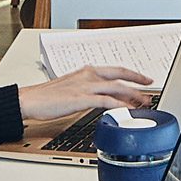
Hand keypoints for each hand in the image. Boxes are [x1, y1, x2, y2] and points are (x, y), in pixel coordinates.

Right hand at [17, 64, 154, 120]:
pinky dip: (118, 104)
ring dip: (133, 95)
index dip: (132, 74)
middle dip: (138, 82)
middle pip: (120, 75)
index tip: (143, 79)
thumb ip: (87, 89)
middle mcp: (88, 75)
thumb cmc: (46, 96)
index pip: (115, 70)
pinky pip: (105, 100)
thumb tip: (100, 97)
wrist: (30, 100)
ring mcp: (85, 86)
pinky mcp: (81, 98)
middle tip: (150, 89)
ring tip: (143, 102)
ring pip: (116, 87)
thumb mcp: (71, 88)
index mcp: (86, 71)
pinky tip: (126, 110)